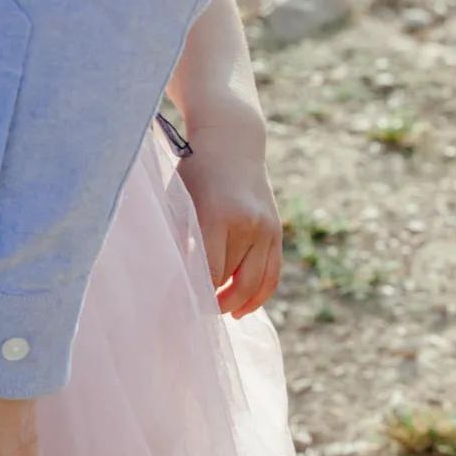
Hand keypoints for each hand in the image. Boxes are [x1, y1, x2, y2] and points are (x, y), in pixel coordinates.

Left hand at [177, 103, 282, 317]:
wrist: (231, 139)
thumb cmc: (195, 170)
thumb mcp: (181, 199)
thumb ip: (183, 239)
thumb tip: (179, 282)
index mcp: (218, 215)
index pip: (210, 273)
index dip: (198, 296)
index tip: (182, 309)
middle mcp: (248, 223)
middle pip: (233, 280)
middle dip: (216, 303)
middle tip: (197, 315)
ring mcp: (267, 228)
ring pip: (256, 283)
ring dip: (238, 304)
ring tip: (221, 313)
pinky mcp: (276, 230)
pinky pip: (273, 274)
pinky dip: (260, 295)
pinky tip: (243, 308)